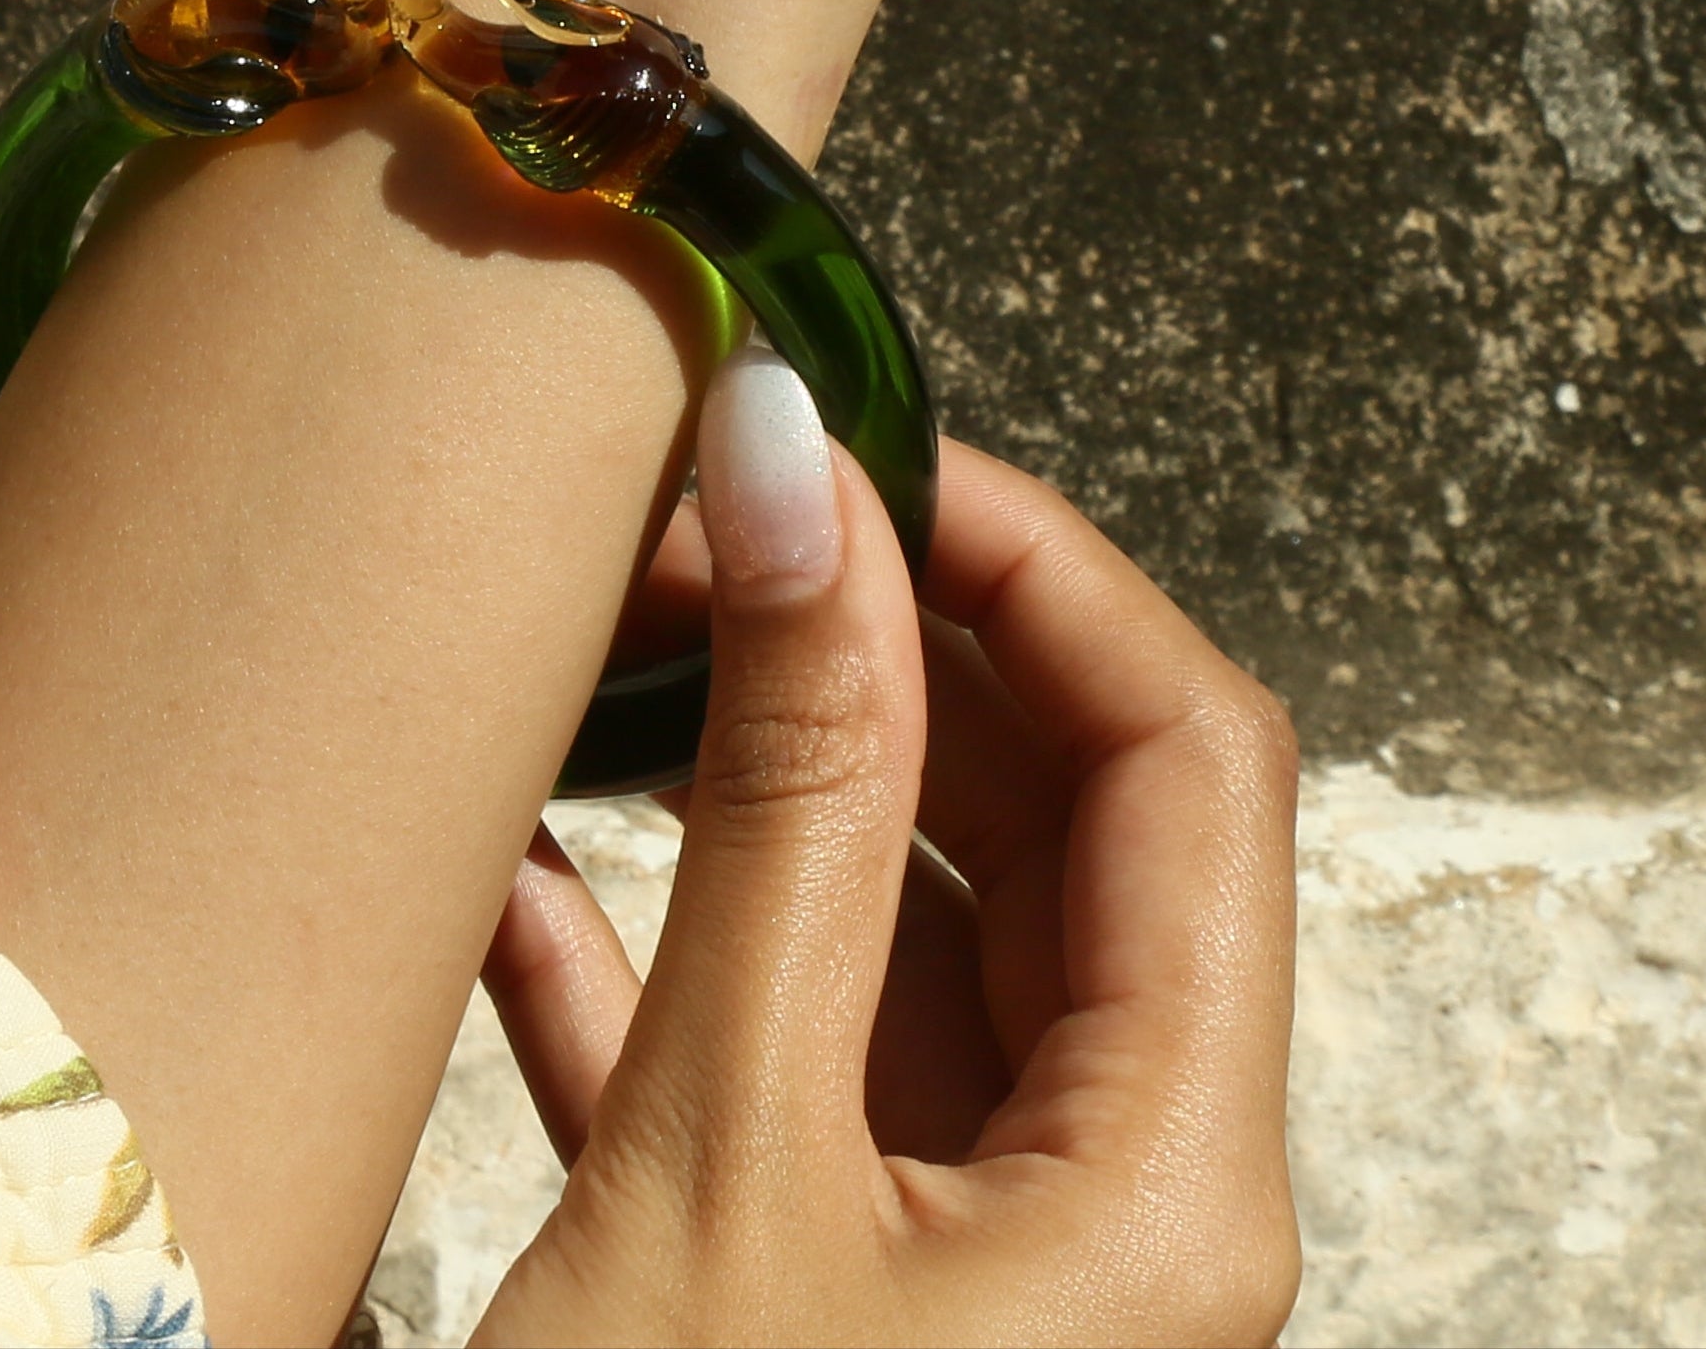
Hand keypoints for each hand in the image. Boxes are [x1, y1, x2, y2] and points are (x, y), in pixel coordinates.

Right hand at [473, 364, 1300, 1346]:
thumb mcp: (721, 1150)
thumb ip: (778, 801)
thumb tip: (794, 475)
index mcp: (1164, 1184)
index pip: (1186, 757)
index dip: (1032, 562)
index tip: (849, 441)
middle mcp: (1106, 1206)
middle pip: (1051, 821)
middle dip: (866, 644)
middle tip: (692, 521)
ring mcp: (966, 1253)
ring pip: (901, 927)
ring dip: (748, 778)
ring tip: (603, 643)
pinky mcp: (817, 1292)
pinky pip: (769, 1060)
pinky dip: (649, 949)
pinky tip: (519, 851)